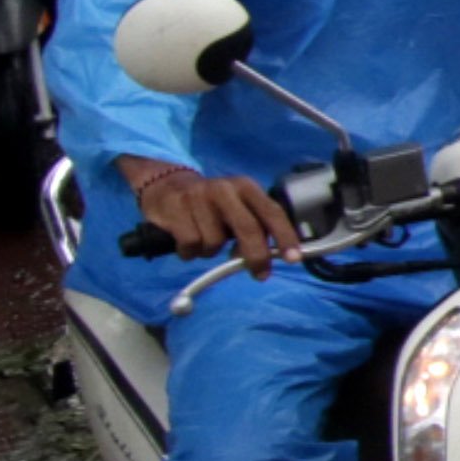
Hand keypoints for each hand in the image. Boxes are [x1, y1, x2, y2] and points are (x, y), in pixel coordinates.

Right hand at [123, 159, 302, 271]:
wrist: (165, 186)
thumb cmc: (210, 205)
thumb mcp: (236, 208)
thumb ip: (253, 228)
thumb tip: (266, 258)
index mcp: (246, 187)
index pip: (272, 212)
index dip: (285, 237)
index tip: (294, 258)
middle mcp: (224, 189)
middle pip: (248, 229)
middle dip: (257, 256)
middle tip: (260, 274)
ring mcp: (198, 197)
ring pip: (215, 242)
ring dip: (211, 251)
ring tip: (205, 240)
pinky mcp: (175, 209)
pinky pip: (191, 245)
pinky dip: (190, 252)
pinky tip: (186, 241)